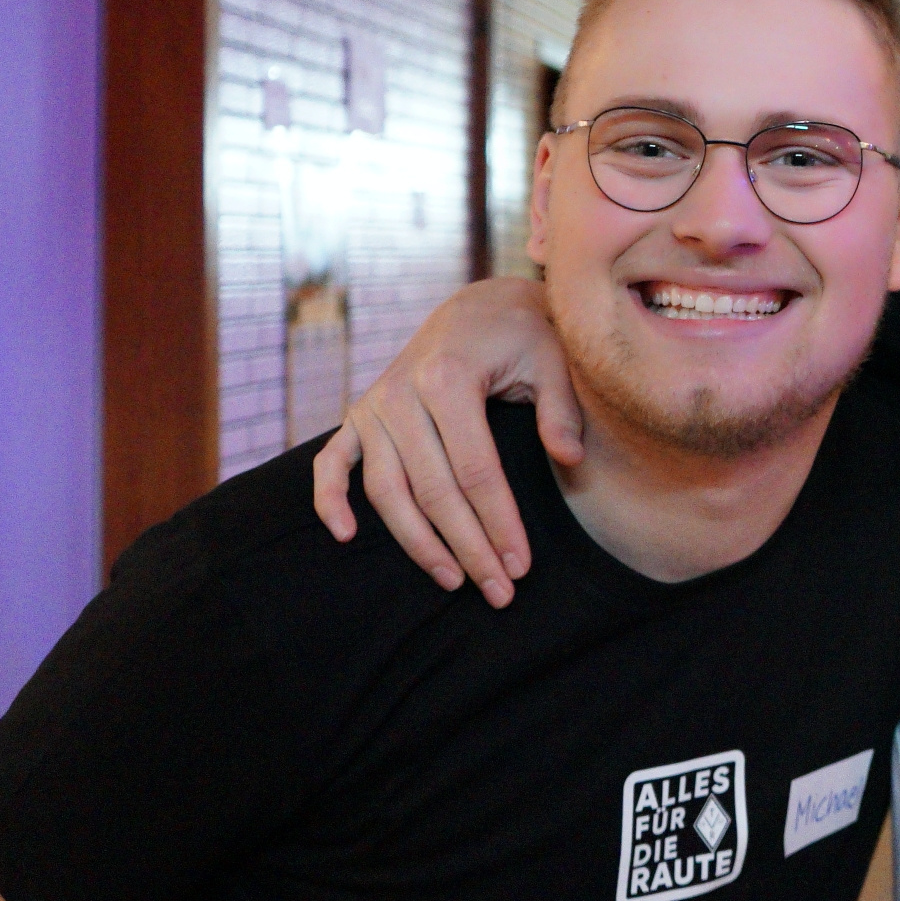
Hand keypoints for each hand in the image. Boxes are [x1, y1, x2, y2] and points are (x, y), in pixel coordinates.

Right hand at [307, 278, 579, 606]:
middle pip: (434, 490)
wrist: (476, 308)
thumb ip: (560, 410)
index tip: (520, 565)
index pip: (476, 471)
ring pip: (387, 491)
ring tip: (453, 579)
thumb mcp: (551, 360)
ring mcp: (373, 407)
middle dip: (468, 546)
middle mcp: (401, 394)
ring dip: (417, 542)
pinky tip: (345, 536)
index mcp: (449, 378)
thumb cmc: (521, 337)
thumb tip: (570, 459)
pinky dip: (329, 500)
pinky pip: (332, 464)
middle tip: (498, 591)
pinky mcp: (357, 417)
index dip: (498, 523)